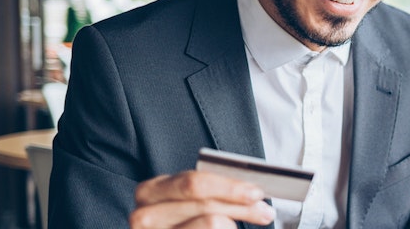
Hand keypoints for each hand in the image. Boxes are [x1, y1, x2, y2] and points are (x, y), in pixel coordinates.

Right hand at [130, 170, 275, 227]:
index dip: (229, 187)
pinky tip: (230, 228)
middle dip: (241, 207)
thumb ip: (211, 192)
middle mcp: (144, 216)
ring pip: (210, 224)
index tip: (256, 191)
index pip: (193, 184)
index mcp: (150, 191)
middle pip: (204, 206)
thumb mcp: (190, 201)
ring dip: (234, 224)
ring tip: (257, 219)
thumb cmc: (184, 219)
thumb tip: (251, 192)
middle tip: (266, 211)